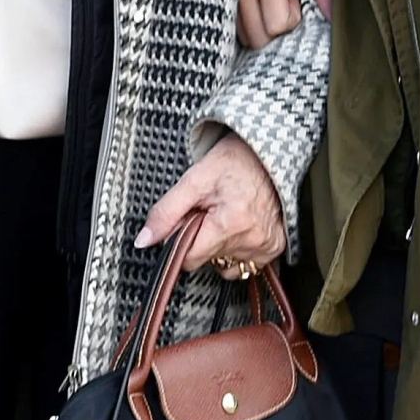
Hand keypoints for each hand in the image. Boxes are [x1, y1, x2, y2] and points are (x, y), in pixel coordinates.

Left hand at [135, 134, 285, 272]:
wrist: (266, 156)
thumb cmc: (232, 163)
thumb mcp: (192, 181)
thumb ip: (165, 212)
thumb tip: (144, 240)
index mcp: (231, 224)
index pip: (190, 258)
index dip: (181, 241)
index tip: (187, 222)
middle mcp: (252, 240)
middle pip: (207, 259)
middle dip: (200, 238)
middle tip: (207, 212)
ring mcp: (266, 247)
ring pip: (224, 263)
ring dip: (218, 245)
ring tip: (224, 217)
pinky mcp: (275, 248)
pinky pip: (246, 264)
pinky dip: (236, 249)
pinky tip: (237, 228)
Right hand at [238, 0, 332, 50]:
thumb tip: (333, 15)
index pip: (277, 23)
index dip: (292, 18)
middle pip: (256, 37)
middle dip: (275, 29)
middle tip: (282, 2)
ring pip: (238, 33)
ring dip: (257, 26)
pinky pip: (225, 19)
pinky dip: (241, 21)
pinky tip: (252, 2)